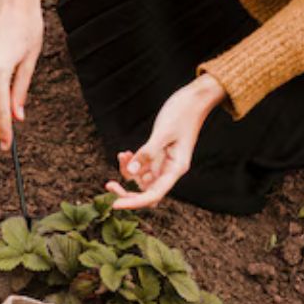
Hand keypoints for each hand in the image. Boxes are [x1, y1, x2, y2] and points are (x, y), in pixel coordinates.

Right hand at [0, 0, 42, 148]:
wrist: (14, 5)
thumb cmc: (28, 30)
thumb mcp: (30, 63)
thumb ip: (21, 91)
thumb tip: (17, 116)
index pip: (0, 109)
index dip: (4, 129)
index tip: (5, 145)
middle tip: (12, 117)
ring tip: (13, 71)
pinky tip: (4, 59)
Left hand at [106, 73, 226, 208]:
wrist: (194, 99)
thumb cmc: (182, 113)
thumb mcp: (162, 132)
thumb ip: (147, 152)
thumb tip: (132, 172)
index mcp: (176, 168)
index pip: (154, 194)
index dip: (134, 202)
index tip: (115, 205)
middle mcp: (170, 170)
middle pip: (147, 193)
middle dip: (127, 192)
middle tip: (109, 185)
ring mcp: (164, 163)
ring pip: (142, 180)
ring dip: (128, 173)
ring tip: (122, 155)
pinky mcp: (159, 155)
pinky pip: (142, 167)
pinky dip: (132, 162)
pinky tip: (125, 153)